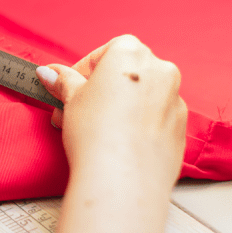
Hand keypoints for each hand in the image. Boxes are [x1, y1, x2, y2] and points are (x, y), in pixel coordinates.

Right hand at [36, 35, 186, 190]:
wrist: (122, 178)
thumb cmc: (96, 133)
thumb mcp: (71, 100)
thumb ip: (63, 81)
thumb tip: (50, 73)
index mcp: (132, 54)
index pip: (102, 54)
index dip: (80, 73)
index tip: (67, 89)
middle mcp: (160, 70)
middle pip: (125, 73)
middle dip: (99, 90)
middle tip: (76, 110)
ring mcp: (175, 100)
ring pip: (141, 96)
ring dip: (119, 107)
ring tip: (95, 129)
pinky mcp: (180, 129)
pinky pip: (154, 119)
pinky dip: (137, 125)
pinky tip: (117, 142)